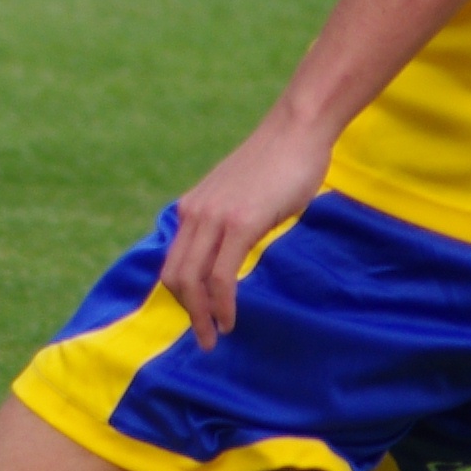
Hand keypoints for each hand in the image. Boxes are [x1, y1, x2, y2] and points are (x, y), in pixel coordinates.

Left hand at [154, 109, 333, 350]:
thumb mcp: (240, 196)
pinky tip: (230, 320)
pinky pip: (221, 275)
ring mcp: (214, 218)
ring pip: (192, 280)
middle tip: (205, 340)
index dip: (182, 297)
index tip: (198, 319)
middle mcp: (194, 213)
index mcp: (192, 208)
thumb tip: (231, 250)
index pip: (173, 263)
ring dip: (201, 316)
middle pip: (175, 277)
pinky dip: (222, 304)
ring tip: (215, 337)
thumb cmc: (279, 163)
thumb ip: (228, 221)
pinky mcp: (240, 223)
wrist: (296, 131)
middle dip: (187, 314)